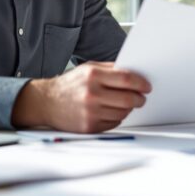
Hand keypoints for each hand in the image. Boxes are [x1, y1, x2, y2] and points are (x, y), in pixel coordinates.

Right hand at [12, 62, 151, 132]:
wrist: (47, 102)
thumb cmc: (70, 84)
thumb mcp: (88, 69)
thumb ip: (111, 69)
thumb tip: (135, 73)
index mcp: (92, 76)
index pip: (126, 79)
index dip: (141, 83)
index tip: (147, 86)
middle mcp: (91, 94)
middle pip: (128, 99)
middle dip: (139, 98)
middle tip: (141, 97)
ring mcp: (90, 112)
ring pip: (123, 113)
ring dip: (128, 108)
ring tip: (124, 103)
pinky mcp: (89, 126)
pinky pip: (114, 123)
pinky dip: (117, 117)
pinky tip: (111, 111)